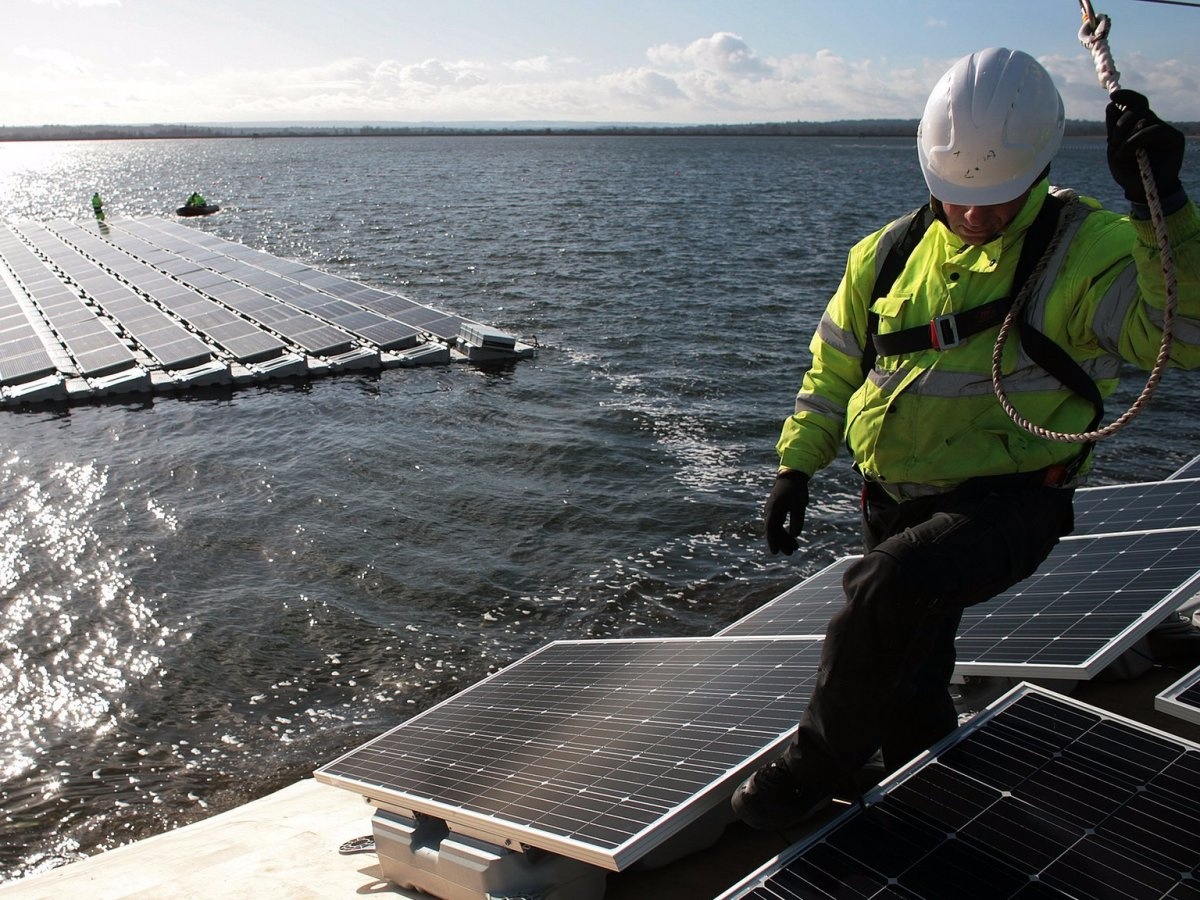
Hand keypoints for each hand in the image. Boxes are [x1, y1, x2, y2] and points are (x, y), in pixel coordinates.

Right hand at [764, 471, 808, 554]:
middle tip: (790, 553)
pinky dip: (785, 532)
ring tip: (795, 548)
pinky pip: (778, 524)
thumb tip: (794, 535)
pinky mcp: (776, 511)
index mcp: (774, 509)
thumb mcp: (799, 505)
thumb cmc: (796, 490)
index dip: (772, 541)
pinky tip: (792, 538)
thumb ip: (797, 520)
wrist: (792, 476)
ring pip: (776, 528)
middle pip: (773, 531)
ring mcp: (772, 511)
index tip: (775, 552)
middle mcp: (770, 511)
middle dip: (781, 542)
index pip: (771, 528)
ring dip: (784, 538)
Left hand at [1106, 89, 1183, 204]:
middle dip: (1121, 123)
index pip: (1137, 104)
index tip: (1113, 97)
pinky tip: (1127, 152)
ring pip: (1144, 118)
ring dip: (1126, 135)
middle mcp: (1153, 125)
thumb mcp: (1115, 149)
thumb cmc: (1128, 172)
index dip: (1127, 97)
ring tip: (1120, 152)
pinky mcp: (1174, 138)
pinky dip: (1136, 139)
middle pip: (1138, 109)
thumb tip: (1111, 105)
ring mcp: (1164, 131)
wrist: (1141, 191)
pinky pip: (1154, 129)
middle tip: (1113, 141)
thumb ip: (1114, 128)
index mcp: (1139, 125)